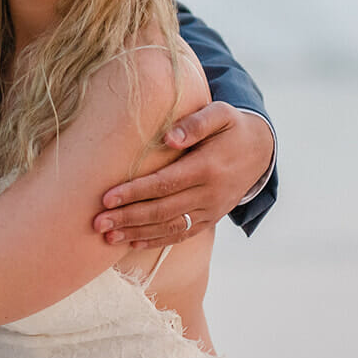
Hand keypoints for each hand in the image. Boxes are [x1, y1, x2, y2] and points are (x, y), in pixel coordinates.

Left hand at [92, 102, 274, 248]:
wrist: (260, 151)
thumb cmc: (231, 127)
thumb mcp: (221, 114)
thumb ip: (197, 122)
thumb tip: (169, 137)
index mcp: (208, 167)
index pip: (165, 183)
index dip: (136, 192)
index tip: (108, 197)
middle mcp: (209, 194)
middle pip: (162, 210)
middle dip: (127, 217)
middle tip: (97, 222)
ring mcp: (210, 210)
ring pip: (169, 227)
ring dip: (136, 234)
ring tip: (107, 236)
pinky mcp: (209, 219)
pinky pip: (181, 234)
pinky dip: (156, 241)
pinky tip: (132, 243)